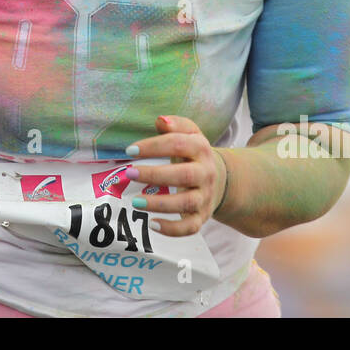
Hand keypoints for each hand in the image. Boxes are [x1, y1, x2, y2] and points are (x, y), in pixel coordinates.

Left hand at [126, 115, 228, 236]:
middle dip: (154, 175)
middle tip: (130, 173)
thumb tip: (160, 120)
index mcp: (201, 149)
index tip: (130, 151)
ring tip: (135, 201)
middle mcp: (205, 173)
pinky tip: (152, 225)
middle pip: (183, 175)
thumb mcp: (189, 135)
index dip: (153, 146)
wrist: (220, 179)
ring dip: (159, 203)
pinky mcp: (202, 216)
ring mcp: (204, 197)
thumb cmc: (193, 154)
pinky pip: (190, 227)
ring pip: (185, 203)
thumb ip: (176, 124)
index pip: (178, 144)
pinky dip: (172, 229)